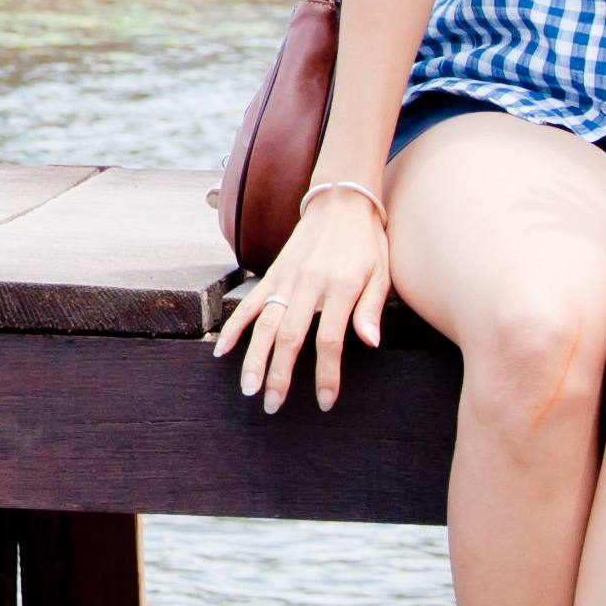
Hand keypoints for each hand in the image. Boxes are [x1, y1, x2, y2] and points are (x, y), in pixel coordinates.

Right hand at [208, 189, 389, 411]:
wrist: (340, 201)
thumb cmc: (366, 242)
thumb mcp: (382, 273)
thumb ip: (371, 309)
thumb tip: (370, 342)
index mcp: (341, 286)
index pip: (330, 338)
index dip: (327, 373)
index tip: (325, 401)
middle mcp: (309, 284)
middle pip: (290, 336)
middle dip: (279, 374)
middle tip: (272, 404)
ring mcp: (286, 278)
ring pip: (265, 323)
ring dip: (254, 357)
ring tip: (247, 388)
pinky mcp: (273, 274)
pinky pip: (251, 303)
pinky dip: (236, 326)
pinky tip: (223, 350)